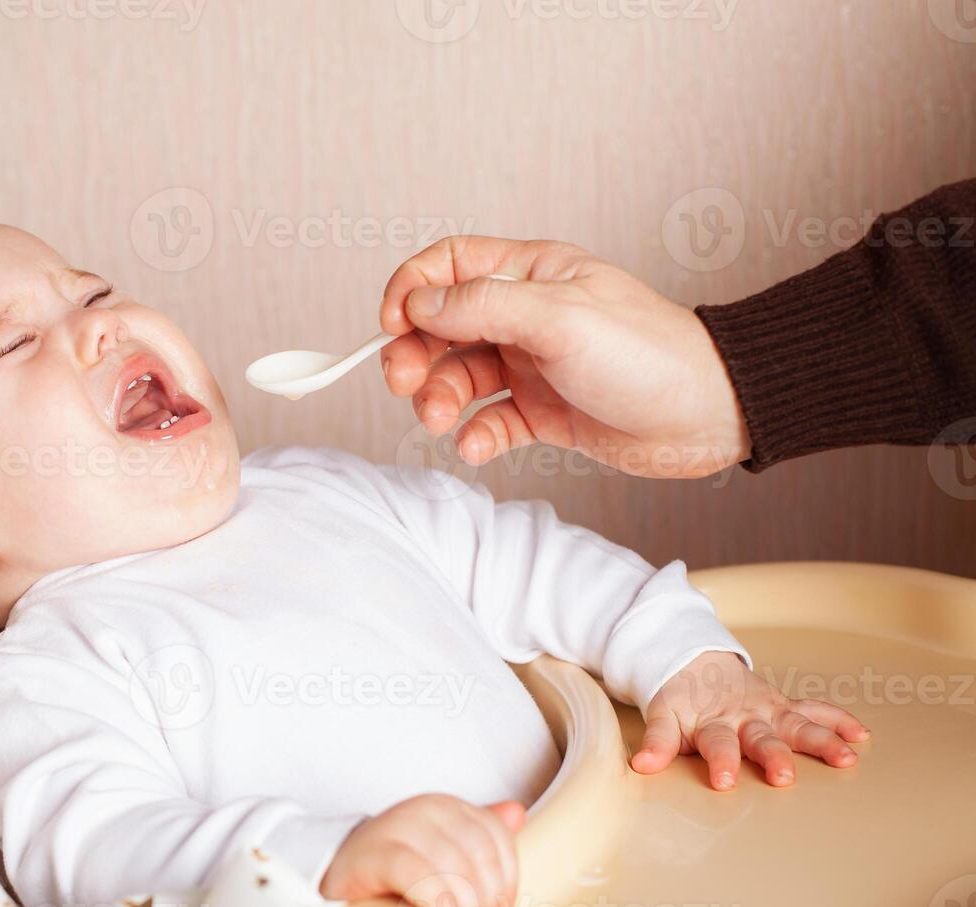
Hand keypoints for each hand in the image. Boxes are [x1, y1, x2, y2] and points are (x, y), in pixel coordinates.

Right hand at [320, 793, 524, 906]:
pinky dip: (435, 898)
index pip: (495, 837)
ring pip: (450, 863)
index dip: (506, 879)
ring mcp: (396, 827)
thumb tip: (516, 813)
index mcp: (447, 807)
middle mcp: (424, 809)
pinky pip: (414, 872)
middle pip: (476, 853)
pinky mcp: (372, 853)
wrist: (339, 868)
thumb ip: (479, 833)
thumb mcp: (442, 846)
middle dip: (487, 901)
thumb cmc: (395, 863)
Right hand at [379, 236, 751, 477]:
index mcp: (530, 274)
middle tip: (407, 384)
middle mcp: (525, 316)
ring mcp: (532, 366)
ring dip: (439, 399)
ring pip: (459, 377)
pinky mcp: (542, 414)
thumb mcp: (560, 318)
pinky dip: (474, 436)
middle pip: (441, 326)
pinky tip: (475, 446)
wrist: (709, 415)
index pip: (447, 266)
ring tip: (443, 421)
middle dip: (415, 354)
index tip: (392, 324)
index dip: (410, 290)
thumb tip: (419, 303)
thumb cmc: (650, 354)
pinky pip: (489, 421)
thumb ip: (483, 306)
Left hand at [631, 650, 870, 788]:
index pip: (715, 744)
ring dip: (822, 741)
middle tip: (783, 777)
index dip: (719, 761)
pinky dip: (838, 720)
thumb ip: (657, 742)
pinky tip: (861, 734)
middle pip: (761, 739)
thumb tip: (641, 766)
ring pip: (798, 726)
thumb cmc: (679, 700)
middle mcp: (744, 717)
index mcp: (711, 723)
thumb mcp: (662, 717)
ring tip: (846, 758)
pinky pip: (815, 711)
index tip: (723, 781)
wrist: (692, 661)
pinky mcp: (785, 706)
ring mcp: (768, 710)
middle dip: (774, 757)